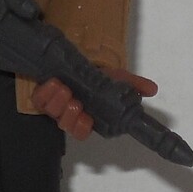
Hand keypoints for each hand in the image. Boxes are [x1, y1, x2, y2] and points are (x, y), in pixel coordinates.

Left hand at [31, 68, 157, 140]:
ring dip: (57, 101)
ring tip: (63, 87)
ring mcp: (55, 106)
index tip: (86, 118)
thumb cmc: (97, 74)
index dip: (82, 127)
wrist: (75, 60)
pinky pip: (40, 100)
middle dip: (70, 115)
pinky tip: (53, 82)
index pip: (83, 131)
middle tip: (75, 101)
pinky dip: (45, 92)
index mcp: (88, 115)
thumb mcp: (117, 77)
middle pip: (67, 126)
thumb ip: (134, 85)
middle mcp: (70, 114)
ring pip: (53, 113)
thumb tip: (153, 89)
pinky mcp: (42, 96)